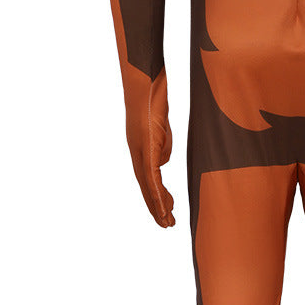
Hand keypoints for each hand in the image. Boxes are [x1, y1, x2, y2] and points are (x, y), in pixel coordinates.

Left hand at [124, 66, 175, 227]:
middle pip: (146, 186)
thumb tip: (162, 164)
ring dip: (157, 206)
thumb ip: (162, 146)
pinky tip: (163, 207)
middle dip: (156, 207)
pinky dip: (157, 193)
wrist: (145, 80)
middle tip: (166, 225)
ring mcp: (140, 149)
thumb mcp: (161, 126)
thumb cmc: (154, 96)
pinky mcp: (146, 145)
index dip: (156, 196)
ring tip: (167, 223)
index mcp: (141, 148)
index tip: (166, 211)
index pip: (148, 178)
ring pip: (147, 185)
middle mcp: (137, 151)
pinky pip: (150, 175)